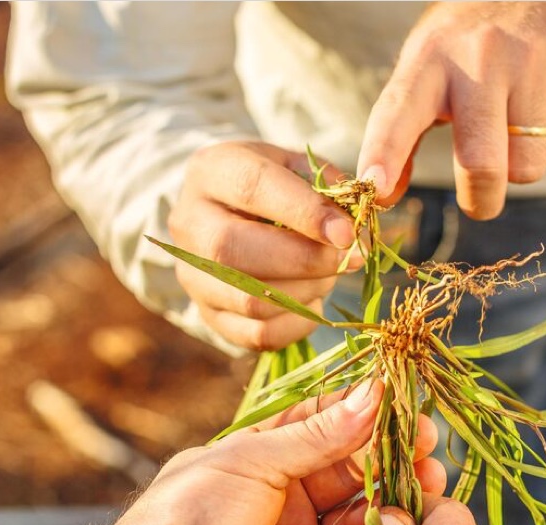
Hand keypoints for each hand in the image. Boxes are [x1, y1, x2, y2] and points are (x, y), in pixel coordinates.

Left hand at [56, 381, 446, 524]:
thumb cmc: (187, 518)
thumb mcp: (252, 462)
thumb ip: (317, 435)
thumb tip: (371, 394)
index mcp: (263, 458)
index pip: (326, 427)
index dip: (369, 417)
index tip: (409, 411)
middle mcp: (284, 500)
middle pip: (352, 473)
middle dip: (392, 461)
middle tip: (430, 454)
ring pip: (361, 519)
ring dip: (395, 504)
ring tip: (426, 492)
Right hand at [170, 141, 360, 349]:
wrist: (233, 215)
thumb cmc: (274, 188)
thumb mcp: (298, 168)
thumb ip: (328, 186)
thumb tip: (357, 223)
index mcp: (210, 171)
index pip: (252, 188)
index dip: (304, 213)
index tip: (347, 232)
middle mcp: (189, 223)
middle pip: (234, 251)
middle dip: (304, 261)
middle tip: (348, 260)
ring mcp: (192, 275)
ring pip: (249, 300)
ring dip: (305, 293)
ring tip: (327, 276)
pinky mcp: (207, 315)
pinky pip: (256, 335)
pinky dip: (297, 324)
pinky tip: (312, 302)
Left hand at [357, 1, 545, 218]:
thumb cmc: (470, 47)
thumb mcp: (427, 71)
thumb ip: (401, 135)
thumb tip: (383, 195)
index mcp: (430, 58)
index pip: (398, 112)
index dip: (384, 154)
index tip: (375, 187)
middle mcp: (480, 56)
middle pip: (481, 165)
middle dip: (480, 200)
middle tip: (480, 197)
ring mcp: (534, 61)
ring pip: (528, 167)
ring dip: (520, 167)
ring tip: (516, 128)